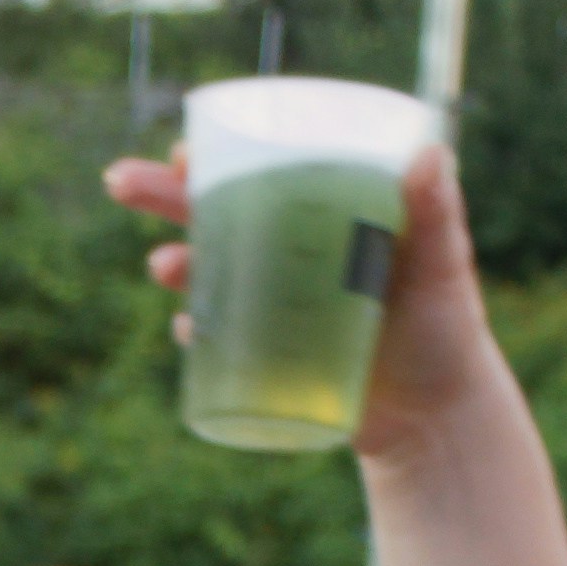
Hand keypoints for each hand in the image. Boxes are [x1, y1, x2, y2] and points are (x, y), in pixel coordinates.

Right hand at [103, 138, 496, 463]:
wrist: (433, 417)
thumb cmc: (446, 330)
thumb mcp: (443, 266)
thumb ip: (436, 212)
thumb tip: (430, 151)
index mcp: (328, 213)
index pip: (266, 169)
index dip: (219, 156)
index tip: (185, 148)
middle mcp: (293, 250)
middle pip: (218, 212)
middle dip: (164, 196)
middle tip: (119, 182)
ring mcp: (276, 302)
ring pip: (210, 270)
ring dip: (177, 263)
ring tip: (164, 268)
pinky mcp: (267, 353)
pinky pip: (217, 337)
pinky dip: (197, 331)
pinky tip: (186, 330)